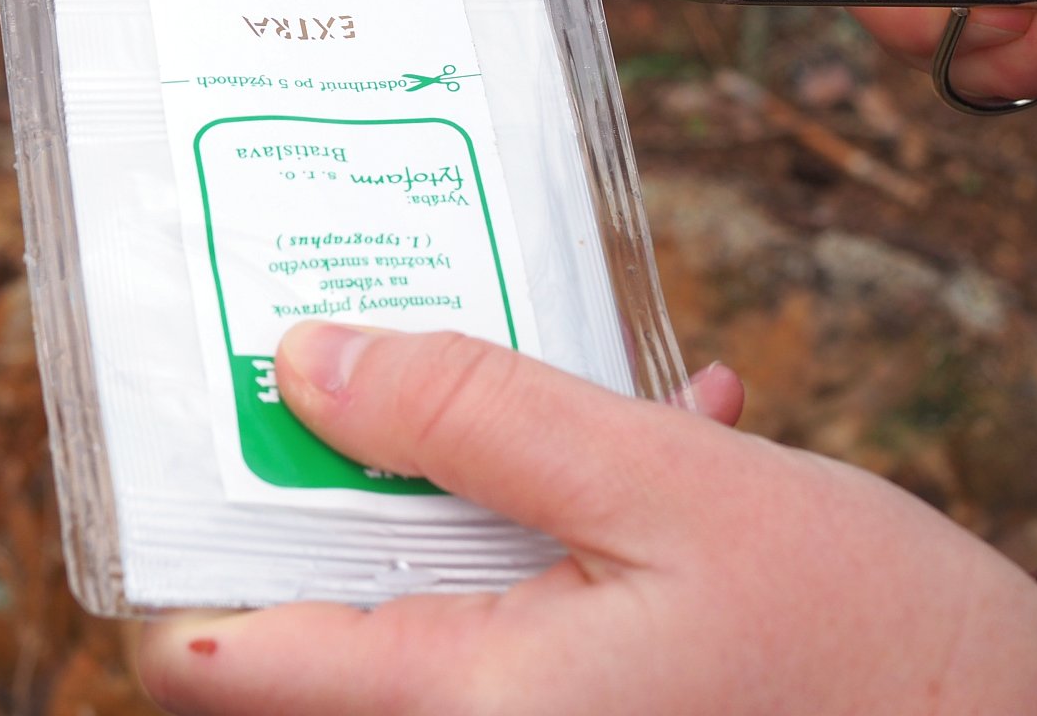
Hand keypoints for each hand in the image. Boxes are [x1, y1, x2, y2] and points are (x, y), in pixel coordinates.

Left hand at [137, 323, 1036, 715]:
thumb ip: (474, 415)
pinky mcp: (574, 704)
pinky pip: (502, 604)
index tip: (195, 424)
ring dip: (451, 479)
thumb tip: (308, 361)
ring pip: (410, 591)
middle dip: (327, 475)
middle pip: (303, 616)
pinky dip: (536, 520)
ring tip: (529, 387)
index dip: (174, 541)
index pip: (212, 660)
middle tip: (358, 355)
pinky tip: (643, 432)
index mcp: (464, 707)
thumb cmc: (861, 636)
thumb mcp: (661, 485)